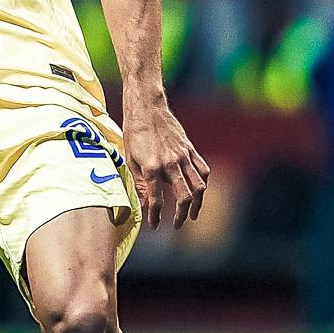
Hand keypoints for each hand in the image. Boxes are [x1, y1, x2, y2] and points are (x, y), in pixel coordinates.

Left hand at [121, 100, 208, 229]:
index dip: (155, 216)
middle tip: (177, 225)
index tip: (154, 225)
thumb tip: (145, 204)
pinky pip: (203, 169)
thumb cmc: (134, 133)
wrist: (147, 108)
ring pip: (199, 186)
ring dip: (198, 203)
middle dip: (182, 215)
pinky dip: (203, 183)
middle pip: (184, 197)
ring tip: (193, 214)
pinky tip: (199, 191)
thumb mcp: (130, 159)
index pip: (156, 200)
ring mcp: (183, 156)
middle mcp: (171, 164)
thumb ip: (139, 183)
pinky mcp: (190, 149)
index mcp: (152, 168)